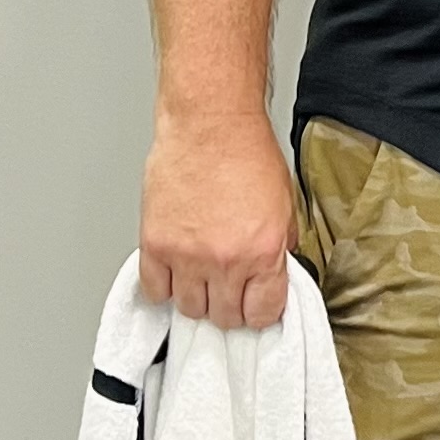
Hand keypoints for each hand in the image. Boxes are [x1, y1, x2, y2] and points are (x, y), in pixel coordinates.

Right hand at [139, 107, 297, 328]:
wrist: (211, 122)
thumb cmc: (247, 150)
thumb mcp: (284, 201)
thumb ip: (280, 243)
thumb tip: (275, 271)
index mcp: (263, 249)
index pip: (264, 313)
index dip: (262, 312)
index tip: (258, 305)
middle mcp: (226, 260)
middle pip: (225, 317)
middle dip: (231, 308)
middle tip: (231, 290)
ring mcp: (187, 256)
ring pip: (190, 310)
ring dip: (199, 298)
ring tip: (204, 276)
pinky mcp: (155, 245)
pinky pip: (155, 291)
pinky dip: (165, 286)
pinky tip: (177, 270)